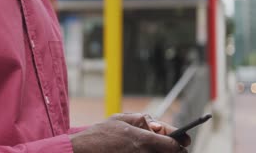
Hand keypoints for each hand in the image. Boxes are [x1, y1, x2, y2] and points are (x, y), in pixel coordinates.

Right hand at [69, 113, 190, 152]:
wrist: (83, 151)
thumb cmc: (100, 135)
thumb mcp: (119, 119)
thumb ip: (141, 120)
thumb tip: (158, 126)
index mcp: (143, 139)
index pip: (174, 144)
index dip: (181, 141)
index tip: (184, 140)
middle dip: (171, 148)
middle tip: (167, 144)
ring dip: (159, 151)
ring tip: (147, 146)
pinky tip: (138, 150)